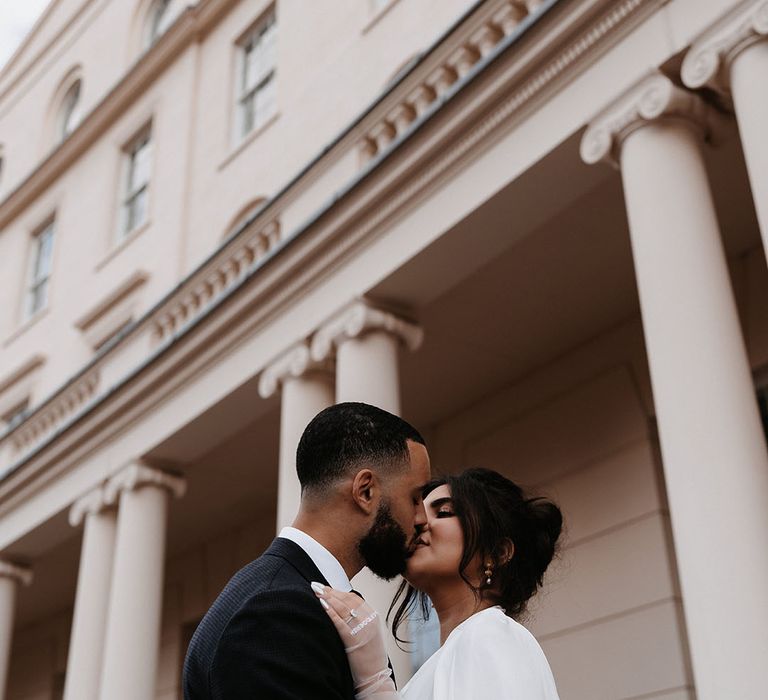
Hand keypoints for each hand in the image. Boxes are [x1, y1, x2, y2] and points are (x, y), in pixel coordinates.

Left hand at [312, 582, 398, 698]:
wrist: (375, 676)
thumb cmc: (371, 657)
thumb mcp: (370, 632)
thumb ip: (361, 618)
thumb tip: (343, 607)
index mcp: (374, 616)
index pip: (354, 598)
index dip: (338, 591)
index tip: (327, 587)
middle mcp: (369, 620)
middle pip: (347, 600)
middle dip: (330, 591)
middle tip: (317, 586)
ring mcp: (363, 629)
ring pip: (343, 609)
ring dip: (328, 598)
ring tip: (317, 592)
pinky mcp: (354, 640)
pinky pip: (340, 623)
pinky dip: (330, 613)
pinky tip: (322, 606)